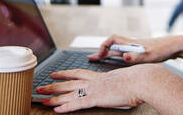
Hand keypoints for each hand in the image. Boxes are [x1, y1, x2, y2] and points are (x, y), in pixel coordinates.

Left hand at [36, 65, 153, 112]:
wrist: (142, 80)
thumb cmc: (138, 81)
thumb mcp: (124, 80)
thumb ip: (117, 83)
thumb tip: (119, 86)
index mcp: (100, 76)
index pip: (78, 73)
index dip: (65, 74)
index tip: (55, 73)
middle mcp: (94, 81)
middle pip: (69, 82)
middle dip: (53, 85)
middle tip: (40, 86)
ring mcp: (94, 90)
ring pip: (69, 93)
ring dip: (54, 96)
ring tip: (41, 99)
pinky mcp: (97, 99)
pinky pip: (77, 104)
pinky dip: (66, 107)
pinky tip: (56, 109)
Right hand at [87, 34, 182, 63]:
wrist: (176, 46)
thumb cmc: (163, 50)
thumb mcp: (149, 56)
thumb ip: (135, 57)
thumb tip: (124, 57)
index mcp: (131, 44)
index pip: (111, 41)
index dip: (103, 47)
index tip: (98, 56)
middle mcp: (132, 44)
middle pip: (113, 45)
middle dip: (102, 51)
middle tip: (92, 58)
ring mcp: (137, 47)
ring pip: (119, 48)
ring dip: (109, 53)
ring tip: (101, 58)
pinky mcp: (142, 50)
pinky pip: (126, 52)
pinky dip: (119, 55)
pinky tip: (120, 59)